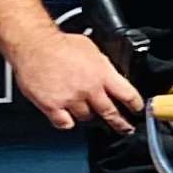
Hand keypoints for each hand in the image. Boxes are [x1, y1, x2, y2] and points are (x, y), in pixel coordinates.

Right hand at [12, 27, 140, 132]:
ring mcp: (70, 99)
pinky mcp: (52, 106)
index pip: (128, 95)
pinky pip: (65, 123)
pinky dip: (67, 122)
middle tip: (125, 128)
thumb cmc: (60, 43)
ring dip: (88, 115)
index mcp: (102, 74)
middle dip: (121, 123)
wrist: (34, 44)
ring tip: (86, 110)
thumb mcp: (92, 50)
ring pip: (87, 118)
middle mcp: (89, 89)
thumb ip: (103, 67)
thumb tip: (110, 75)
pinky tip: (66, 117)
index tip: (138, 111)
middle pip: (110, 113)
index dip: (136, 105)